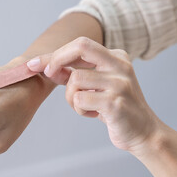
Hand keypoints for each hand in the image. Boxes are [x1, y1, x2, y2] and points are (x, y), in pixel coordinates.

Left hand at [27, 37, 160, 151]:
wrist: (142, 132)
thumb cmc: (114, 107)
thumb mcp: (96, 85)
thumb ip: (75, 73)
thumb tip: (47, 66)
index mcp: (116, 56)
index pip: (80, 44)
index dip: (54, 54)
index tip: (34, 64)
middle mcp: (120, 65)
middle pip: (80, 47)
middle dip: (56, 59)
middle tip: (48, 74)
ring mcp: (119, 83)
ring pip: (75, 79)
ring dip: (71, 97)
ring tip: (85, 106)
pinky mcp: (115, 103)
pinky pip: (80, 100)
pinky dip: (80, 109)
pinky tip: (94, 114)